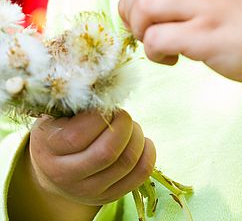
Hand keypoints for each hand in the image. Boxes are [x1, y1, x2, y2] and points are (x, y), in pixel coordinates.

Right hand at [28, 110, 155, 206]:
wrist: (52, 167)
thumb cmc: (60, 129)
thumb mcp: (59, 113)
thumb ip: (79, 102)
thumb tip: (109, 89)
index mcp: (48, 149)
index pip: (79, 136)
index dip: (100, 115)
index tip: (104, 105)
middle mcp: (65, 176)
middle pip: (107, 153)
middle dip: (124, 124)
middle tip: (122, 114)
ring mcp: (88, 191)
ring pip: (126, 163)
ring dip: (137, 136)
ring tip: (130, 126)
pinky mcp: (107, 196)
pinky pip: (139, 175)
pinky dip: (148, 153)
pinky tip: (141, 141)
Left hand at [119, 0, 241, 100]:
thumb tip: (151, 6)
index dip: (134, 0)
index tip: (143, 22)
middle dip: (130, 16)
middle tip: (146, 35)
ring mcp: (206, 8)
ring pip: (145, 9)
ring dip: (142, 33)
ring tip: (160, 48)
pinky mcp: (208, 37)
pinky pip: (158, 39)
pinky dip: (155, 53)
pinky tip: (174, 60)